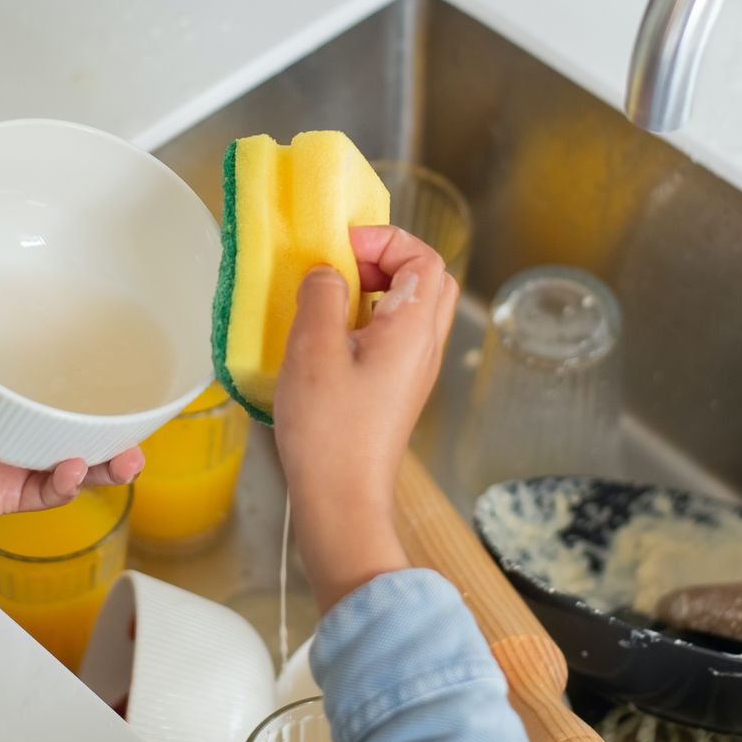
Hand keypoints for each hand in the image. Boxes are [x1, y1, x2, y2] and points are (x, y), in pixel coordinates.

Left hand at [0, 233, 143, 609]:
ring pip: (71, 456)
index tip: (104, 320)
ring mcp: (1, 456)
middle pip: (68, 408)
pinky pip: (43, 494)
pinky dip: (65, 483)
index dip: (73, 343)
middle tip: (138, 393)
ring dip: (107, 455)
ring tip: (130, 449)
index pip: (33, 354)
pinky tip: (76, 466)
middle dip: (110, 406)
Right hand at [274, 225, 459, 611]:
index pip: (425, 258)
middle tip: (341, 267)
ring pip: (411, 308)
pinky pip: (394, 336)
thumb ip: (323, 295)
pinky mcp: (396, 391)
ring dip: (374, 291)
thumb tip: (328, 272)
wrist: (341, 501)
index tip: (341, 247)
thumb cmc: (329, 431)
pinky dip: (367, 321)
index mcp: (414, 329)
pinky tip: (326, 338)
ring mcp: (414, 372)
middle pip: (427, 279)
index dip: (386, 239)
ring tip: (328, 300)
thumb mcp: (313, 348)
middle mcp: (425, 347)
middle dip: (385, 259)